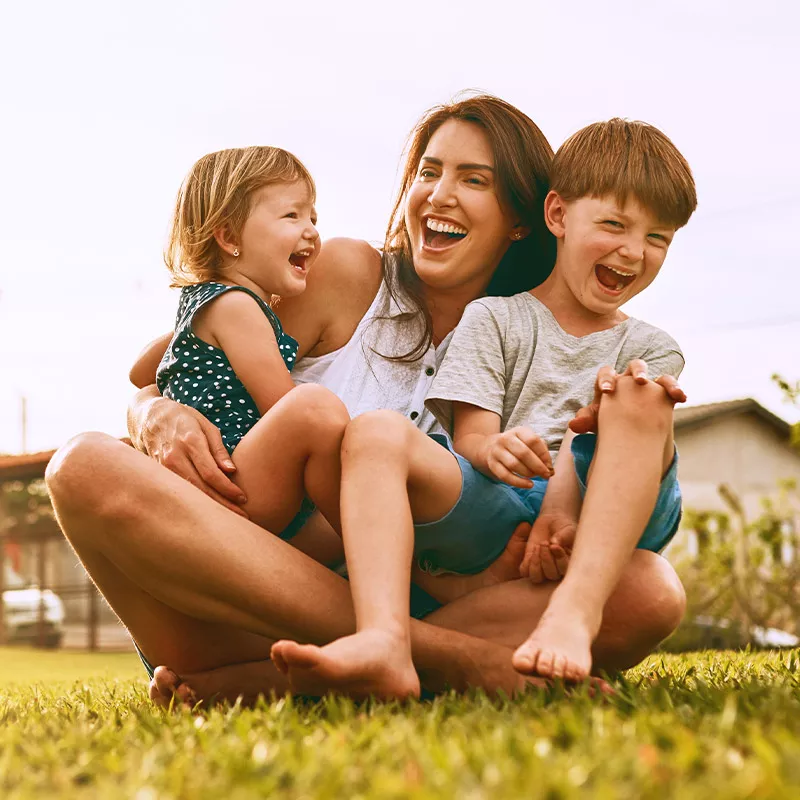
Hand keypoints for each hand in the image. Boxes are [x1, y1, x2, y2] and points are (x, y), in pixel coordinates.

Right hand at [141, 397, 248, 516]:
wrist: (148, 416)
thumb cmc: (183, 418)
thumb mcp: (206, 425)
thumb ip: (218, 449)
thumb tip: (232, 471)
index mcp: (190, 442)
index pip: (211, 473)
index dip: (228, 489)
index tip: (243, 498)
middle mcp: (174, 457)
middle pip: (200, 488)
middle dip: (222, 504)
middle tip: (241, 516)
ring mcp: (162, 467)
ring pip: (187, 494)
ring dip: (208, 507)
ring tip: (227, 517)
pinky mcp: (156, 474)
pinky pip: (177, 491)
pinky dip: (192, 502)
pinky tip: (206, 511)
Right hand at [482, 427, 553, 487]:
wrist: (489, 447)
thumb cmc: (516, 446)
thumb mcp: (528, 442)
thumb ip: (541, 452)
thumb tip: (550, 469)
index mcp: (518, 431)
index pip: (533, 441)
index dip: (544, 455)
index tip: (549, 466)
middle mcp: (506, 438)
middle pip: (524, 453)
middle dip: (538, 466)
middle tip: (546, 475)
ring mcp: (497, 451)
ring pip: (514, 464)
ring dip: (528, 473)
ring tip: (535, 477)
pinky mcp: (492, 464)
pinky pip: (505, 476)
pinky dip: (519, 483)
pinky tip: (529, 484)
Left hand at [520, 512, 576, 582]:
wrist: (553, 521)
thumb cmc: (564, 527)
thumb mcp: (568, 530)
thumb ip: (563, 537)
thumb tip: (554, 543)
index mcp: (568, 564)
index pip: (564, 570)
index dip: (559, 559)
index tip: (554, 546)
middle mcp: (555, 569)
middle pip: (551, 575)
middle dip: (546, 559)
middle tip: (545, 543)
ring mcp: (542, 568)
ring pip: (537, 577)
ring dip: (536, 563)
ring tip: (538, 546)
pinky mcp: (529, 563)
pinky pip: (525, 572)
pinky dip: (526, 563)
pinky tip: (532, 550)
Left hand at [569, 360, 686, 433]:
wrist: (627, 430)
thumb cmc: (608, 421)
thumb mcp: (597, 421)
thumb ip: (586, 420)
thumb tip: (573, 425)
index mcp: (611, 382)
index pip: (607, 373)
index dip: (607, 379)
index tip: (607, 391)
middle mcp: (630, 379)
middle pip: (634, 367)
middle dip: (638, 371)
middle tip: (640, 381)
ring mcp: (648, 384)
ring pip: (657, 375)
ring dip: (663, 380)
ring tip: (665, 389)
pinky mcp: (663, 392)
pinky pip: (671, 386)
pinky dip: (676, 389)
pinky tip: (681, 398)